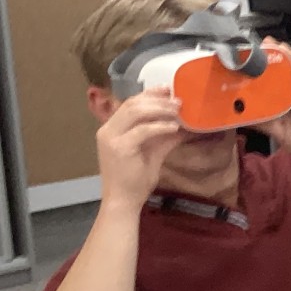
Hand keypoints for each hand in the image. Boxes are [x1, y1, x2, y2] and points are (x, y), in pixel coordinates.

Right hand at [96, 89, 183, 213]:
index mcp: (112, 128)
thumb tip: (182, 124)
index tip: (168, 89)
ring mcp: (111, 138)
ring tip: (178, 111)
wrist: (123, 201)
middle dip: (157, 99)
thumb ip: (163, 137)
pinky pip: (142, 130)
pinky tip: (174, 127)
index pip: (130, 103)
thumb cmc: (135, 180)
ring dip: (160, 109)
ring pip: (135, 112)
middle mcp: (107, 130)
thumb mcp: (153, 152)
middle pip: (132, 104)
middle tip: (178, 100)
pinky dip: (159, 126)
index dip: (149, 94)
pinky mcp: (119, 147)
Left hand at [256, 40, 290, 168]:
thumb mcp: (277, 131)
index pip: (275, 76)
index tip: (250, 56)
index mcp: (288, 98)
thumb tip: (239, 116)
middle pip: (286, 66)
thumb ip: (262, 121)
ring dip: (286, 53)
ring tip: (273, 45)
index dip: (265, 65)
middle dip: (274, 53)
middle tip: (260, 44)